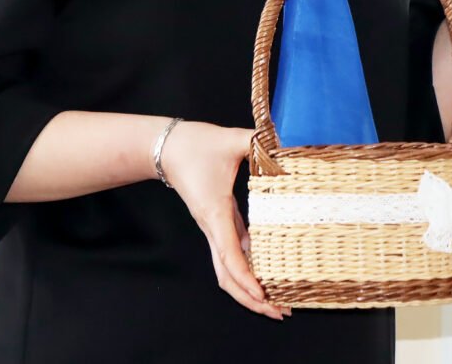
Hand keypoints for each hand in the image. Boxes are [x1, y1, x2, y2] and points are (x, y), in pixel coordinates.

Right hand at [158, 121, 290, 319]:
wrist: (165, 147)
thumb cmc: (195, 145)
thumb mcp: (231, 139)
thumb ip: (258, 140)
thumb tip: (286, 143)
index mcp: (215, 213)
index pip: (230, 255)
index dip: (246, 278)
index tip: (264, 295)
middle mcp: (212, 227)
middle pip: (227, 276)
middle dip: (251, 299)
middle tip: (280, 312)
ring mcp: (213, 228)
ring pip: (227, 270)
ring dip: (248, 289)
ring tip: (274, 302)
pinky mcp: (216, 222)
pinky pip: (230, 254)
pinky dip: (246, 270)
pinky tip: (265, 273)